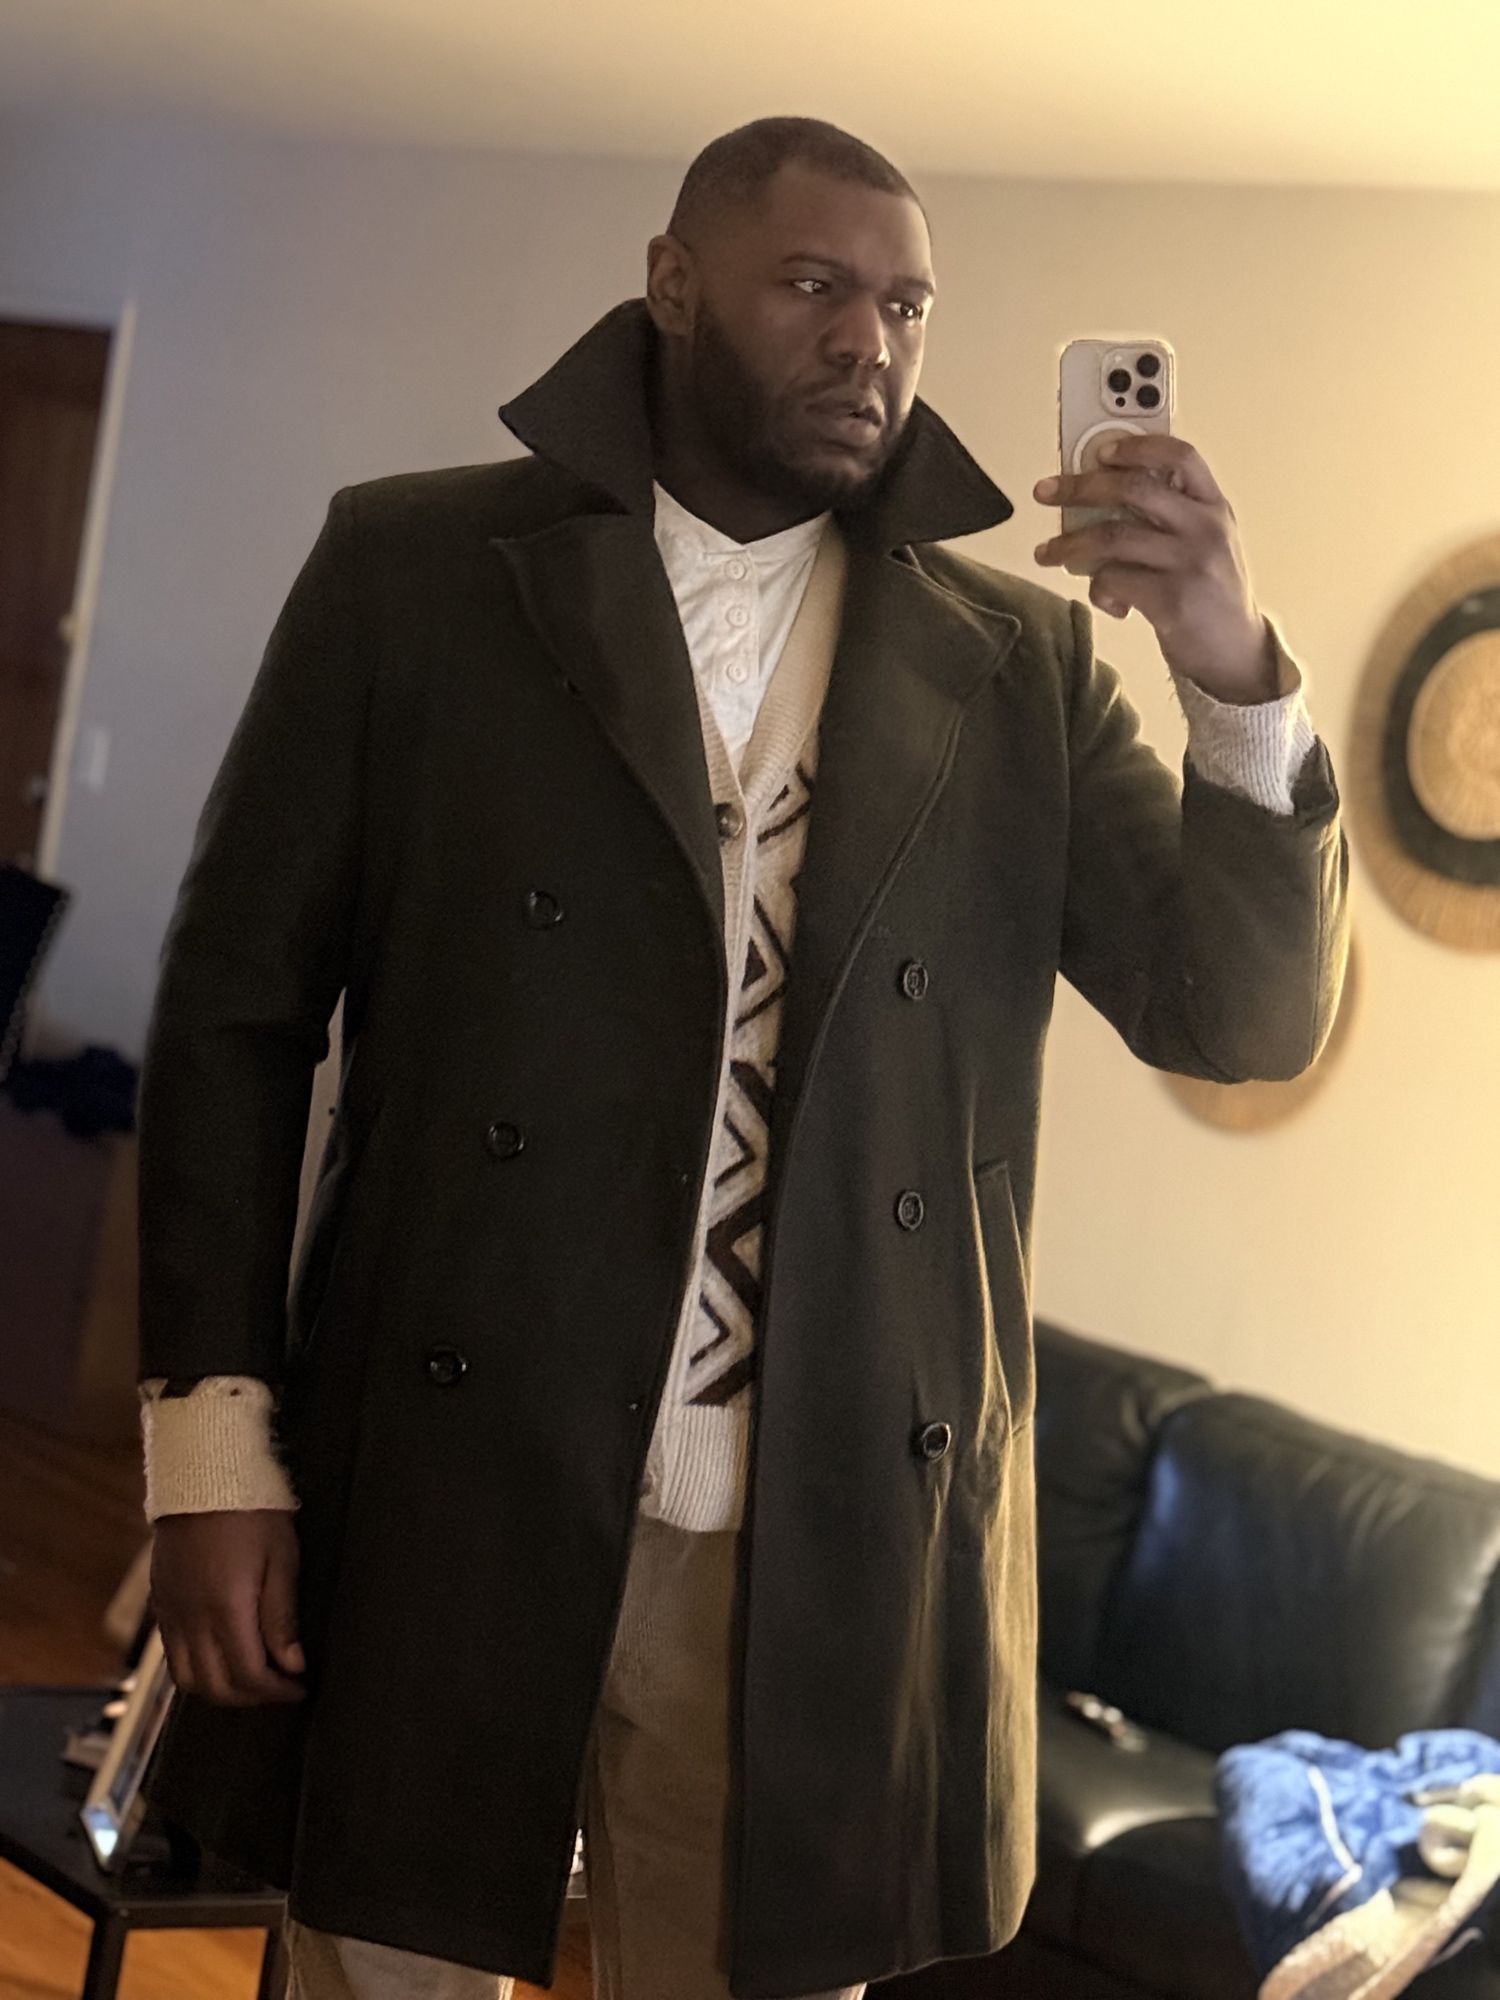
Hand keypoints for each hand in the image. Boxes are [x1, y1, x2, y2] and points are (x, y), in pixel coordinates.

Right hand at [151, 1510, 306, 1705]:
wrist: (204, 1475)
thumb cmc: (250, 1509)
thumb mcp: (281, 1557)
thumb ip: (282, 1616)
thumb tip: (292, 1664)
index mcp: (225, 1609)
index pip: (248, 1675)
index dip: (277, 1691)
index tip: (299, 1687)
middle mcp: (191, 1619)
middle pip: (215, 1687)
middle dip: (251, 1698)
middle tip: (280, 1689)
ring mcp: (171, 1612)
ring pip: (187, 1679)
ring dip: (220, 1690)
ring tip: (252, 1679)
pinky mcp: (160, 1603)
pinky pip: (172, 1656)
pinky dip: (197, 1669)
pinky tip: (222, 1656)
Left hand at [1033, 435, 1277, 703]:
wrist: (1236, 652)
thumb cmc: (1208, 593)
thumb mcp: (1203, 543)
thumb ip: (1167, 516)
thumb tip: (1097, 496)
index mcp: (1214, 506)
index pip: (1181, 456)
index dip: (1138, 446)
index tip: (1100, 450)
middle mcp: (1205, 527)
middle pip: (1134, 488)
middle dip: (1080, 486)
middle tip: (1046, 492)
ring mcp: (1190, 562)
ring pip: (1112, 536)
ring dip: (1069, 544)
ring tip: (1046, 553)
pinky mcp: (1172, 600)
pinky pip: (1114, 580)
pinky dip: (1097, 589)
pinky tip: (1105, 599)